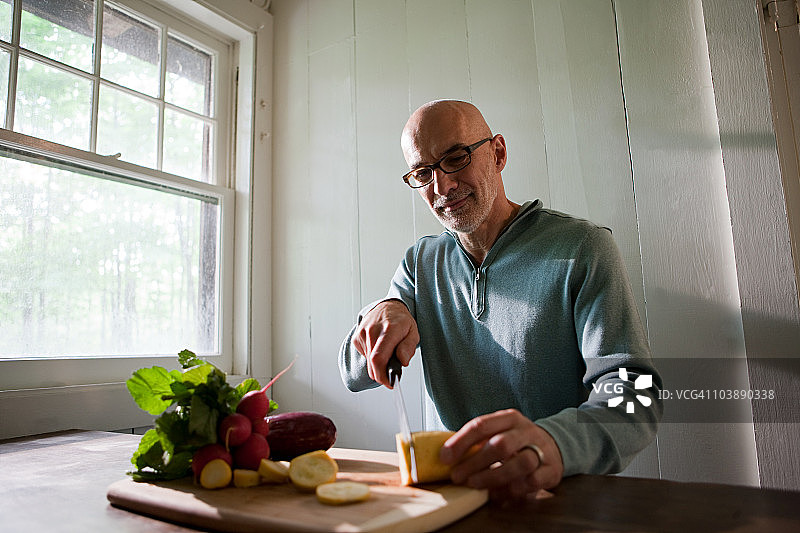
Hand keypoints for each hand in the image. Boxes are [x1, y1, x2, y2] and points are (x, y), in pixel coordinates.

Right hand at [351, 299, 419, 387]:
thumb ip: (408, 347)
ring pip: (369, 362)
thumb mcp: (413, 332)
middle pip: (373, 363)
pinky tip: (379, 348)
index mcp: (389, 329)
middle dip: (382, 374)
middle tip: (392, 373)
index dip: (383, 375)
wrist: (387, 307)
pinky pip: (365, 356)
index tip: (390, 383)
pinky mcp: (356, 337)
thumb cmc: (401, 321)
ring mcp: (362, 333)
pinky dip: (373, 358)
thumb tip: (403, 362)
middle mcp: (373, 330)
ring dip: (379, 365)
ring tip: (389, 354)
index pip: (379, 358)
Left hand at [439, 409, 563, 500]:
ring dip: (494, 476)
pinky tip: (499, 492)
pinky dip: (514, 488)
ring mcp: (541, 449)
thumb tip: (446, 455)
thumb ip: (478, 441)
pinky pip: (533, 481)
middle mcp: (526, 431)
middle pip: (500, 444)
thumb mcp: (499, 432)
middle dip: (475, 462)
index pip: (481, 425)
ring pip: (520, 463)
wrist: (554, 446)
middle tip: (457, 476)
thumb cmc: (516, 441)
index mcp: (509, 418)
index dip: (461, 442)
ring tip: (475, 484)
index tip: (445, 457)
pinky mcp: (551, 470)